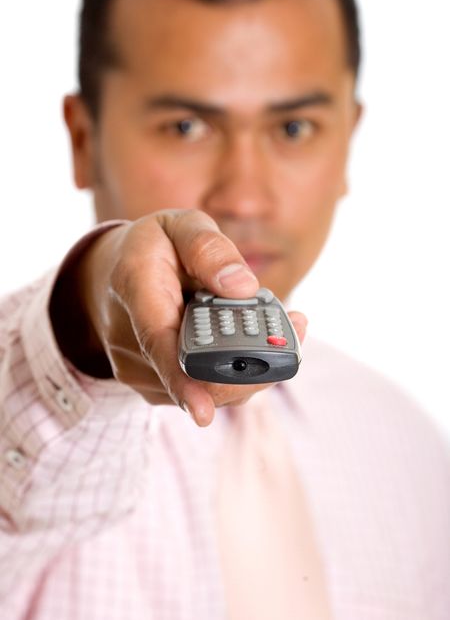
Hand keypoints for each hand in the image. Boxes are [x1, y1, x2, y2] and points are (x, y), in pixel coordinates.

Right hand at [58, 210, 306, 426]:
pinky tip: (255, 340)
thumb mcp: (180, 225)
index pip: (158, 343)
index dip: (183, 381)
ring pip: (206, 388)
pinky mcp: (156, 384)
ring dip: (249, 365)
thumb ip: (208, 248)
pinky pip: (204, 389)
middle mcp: (130, 339)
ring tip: (280, 323)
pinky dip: (235, 370)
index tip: (204, 412)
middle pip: (194, 376)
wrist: (112, 275)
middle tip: (295, 328)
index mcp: (135, 289)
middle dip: (251, 363)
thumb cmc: (154, 247)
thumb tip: (244, 287)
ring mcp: (141, 368)